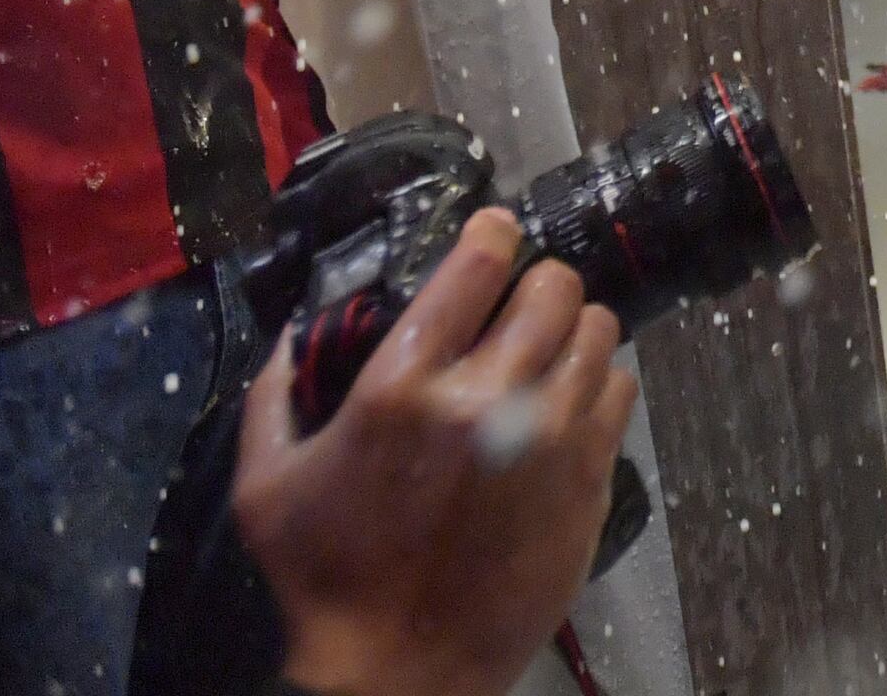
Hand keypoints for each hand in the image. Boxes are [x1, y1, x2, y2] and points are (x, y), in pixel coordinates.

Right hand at [237, 210, 637, 695]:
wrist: (397, 673)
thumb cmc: (325, 581)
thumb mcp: (266, 484)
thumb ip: (277, 394)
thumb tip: (294, 334)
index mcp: (403, 385)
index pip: (479, 262)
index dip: (493, 233)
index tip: (495, 234)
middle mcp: (485, 398)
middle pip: (554, 284)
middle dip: (536, 286)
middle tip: (520, 307)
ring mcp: (548, 437)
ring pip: (599, 329)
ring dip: (573, 332)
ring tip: (549, 353)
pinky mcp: (589, 477)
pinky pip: (620, 389)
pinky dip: (599, 385)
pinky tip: (570, 404)